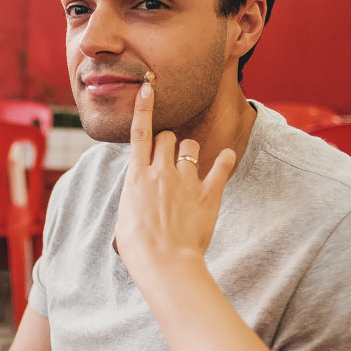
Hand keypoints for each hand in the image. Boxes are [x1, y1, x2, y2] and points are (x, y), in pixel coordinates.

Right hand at [114, 83, 235, 279]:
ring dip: (190, 151)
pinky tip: (226, 156)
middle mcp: (160, 172)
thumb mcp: (124, 216)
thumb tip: (138, 190)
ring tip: (190, 166)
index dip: (143, 108)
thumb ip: (133, 195)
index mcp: (136, 177)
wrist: (163, 262)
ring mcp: (185, 180)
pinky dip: (224, 160)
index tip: (148, 88)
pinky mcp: (207, 193)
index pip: (139, 133)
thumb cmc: (138, 247)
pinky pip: (220, 166)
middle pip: (167, 137)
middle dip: (168, 141)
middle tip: (169, 158)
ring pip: (190, 146)